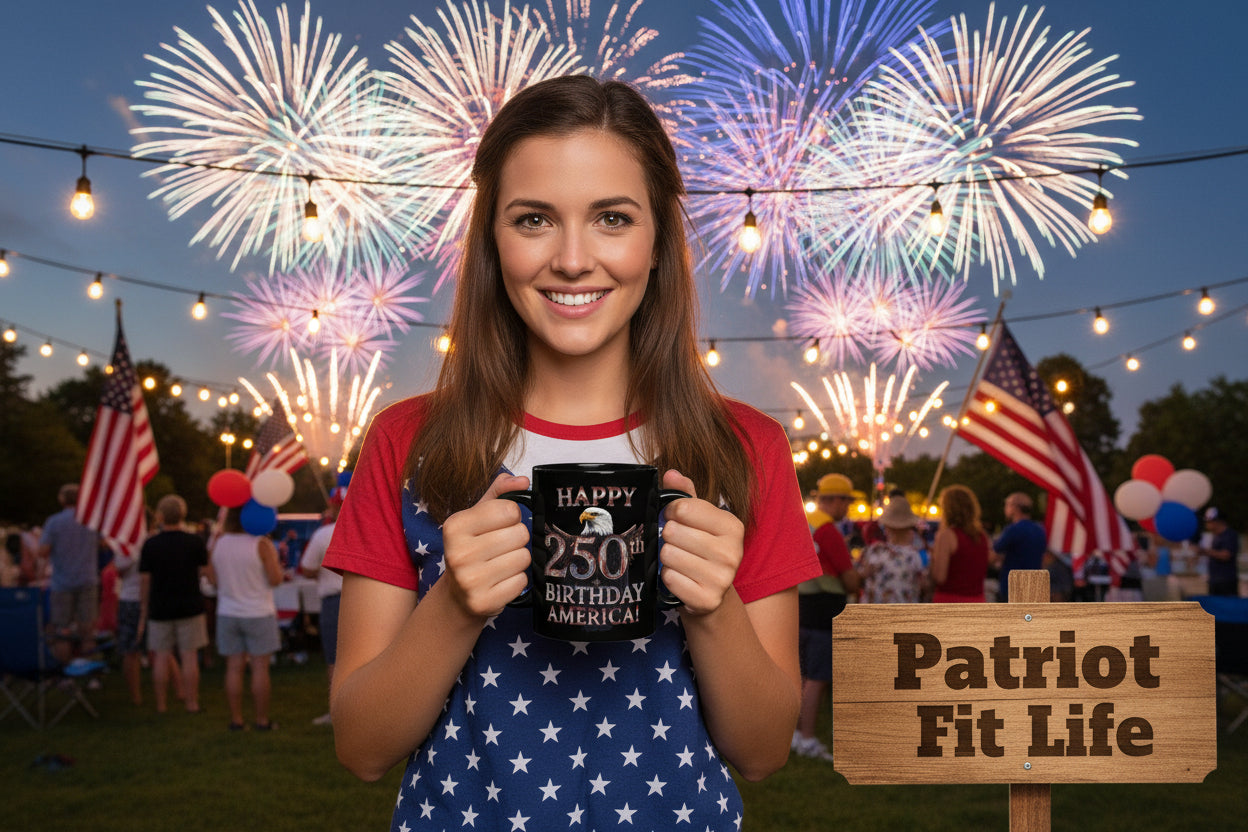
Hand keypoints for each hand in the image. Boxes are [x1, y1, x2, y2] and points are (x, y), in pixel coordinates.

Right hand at [439, 473, 531, 619]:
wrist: (457, 595)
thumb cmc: (472, 548)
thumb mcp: (478, 517)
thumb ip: (500, 494)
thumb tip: (523, 481)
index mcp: (455, 525)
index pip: (509, 509)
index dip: (512, 517)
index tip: (499, 526)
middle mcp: (459, 553)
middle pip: (520, 534)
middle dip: (516, 540)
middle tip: (500, 548)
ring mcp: (470, 580)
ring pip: (523, 557)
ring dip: (518, 560)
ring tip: (500, 564)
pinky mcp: (484, 602)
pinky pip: (522, 581)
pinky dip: (516, 581)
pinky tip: (501, 581)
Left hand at [657, 469, 744, 615]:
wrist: (712, 594)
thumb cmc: (703, 550)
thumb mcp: (699, 520)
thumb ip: (685, 495)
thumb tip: (671, 474)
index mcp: (732, 526)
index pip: (682, 507)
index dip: (671, 512)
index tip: (675, 519)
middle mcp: (732, 552)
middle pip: (672, 532)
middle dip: (668, 538)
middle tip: (679, 545)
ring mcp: (721, 578)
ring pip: (668, 555)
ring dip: (667, 559)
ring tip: (680, 561)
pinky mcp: (707, 599)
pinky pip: (669, 578)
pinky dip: (668, 578)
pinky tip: (681, 578)